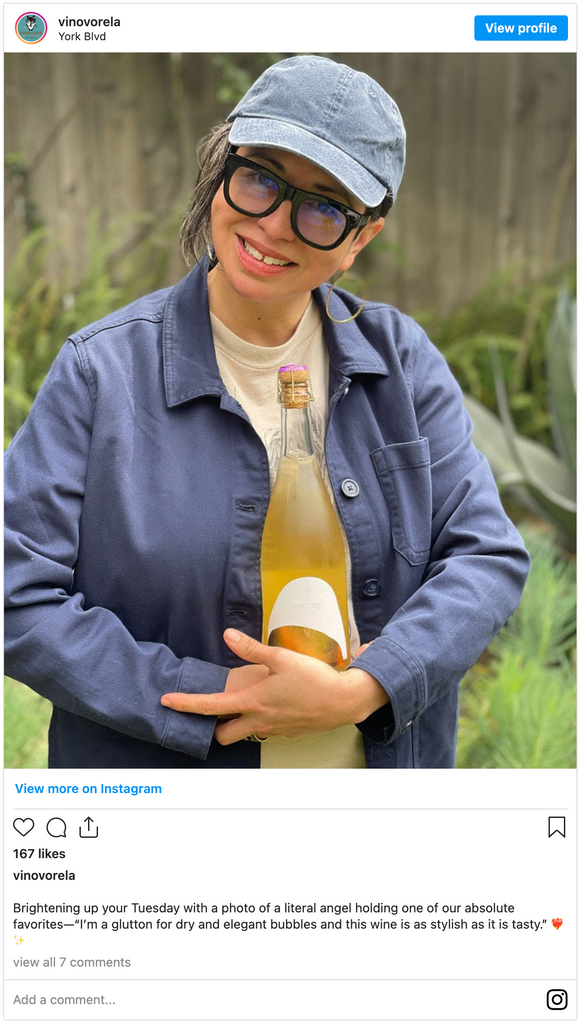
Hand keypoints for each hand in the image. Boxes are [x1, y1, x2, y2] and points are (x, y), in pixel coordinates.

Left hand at [161, 629, 387, 744]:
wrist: (344, 701)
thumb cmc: (314, 679)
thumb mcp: (281, 657)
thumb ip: (252, 649)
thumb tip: (228, 635)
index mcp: (252, 702)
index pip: (210, 707)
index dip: (186, 704)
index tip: (167, 702)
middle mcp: (259, 721)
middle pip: (224, 736)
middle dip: (214, 728)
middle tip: (212, 711)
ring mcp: (273, 730)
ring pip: (245, 734)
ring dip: (237, 724)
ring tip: (241, 706)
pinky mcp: (287, 732)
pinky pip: (264, 730)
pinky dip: (259, 721)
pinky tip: (270, 705)